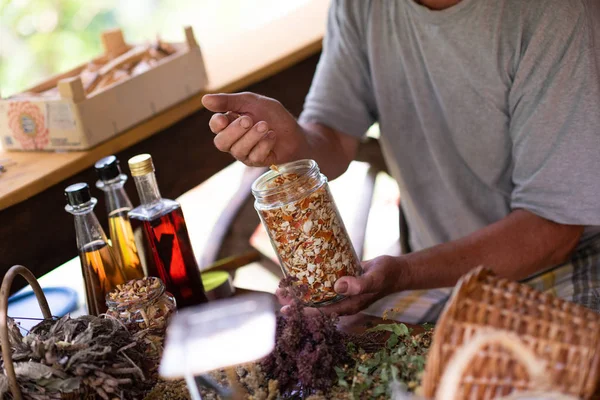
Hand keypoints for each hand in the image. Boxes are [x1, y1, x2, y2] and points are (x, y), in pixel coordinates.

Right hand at [201, 92, 307, 166]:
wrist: (295, 132)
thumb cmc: (273, 115)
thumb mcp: (252, 102)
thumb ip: (229, 101)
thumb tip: (204, 100)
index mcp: (230, 124)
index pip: (215, 126)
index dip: (217, 123)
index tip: (225, 118)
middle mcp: (233, 141)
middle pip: (221, 142)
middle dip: (235, 131)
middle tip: (249, 119)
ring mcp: (244, 153)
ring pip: (238, 150)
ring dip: (252, 136)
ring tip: (265, 125)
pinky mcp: (257, 162)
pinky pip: (254, 156)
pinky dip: (264, 144)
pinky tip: (272, 136)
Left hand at [276, 255, 405, 315]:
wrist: (393, 270)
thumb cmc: (386, 275)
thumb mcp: (375, 278)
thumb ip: (359, 284)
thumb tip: (338, 286)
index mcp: (347, 306)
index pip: (321, 312)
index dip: (302, 312)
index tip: (286, 309)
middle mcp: (341, 302)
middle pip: (314, 306)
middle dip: (295, 302)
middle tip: (278, 294)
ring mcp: (339, 294)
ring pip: (315, 297)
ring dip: (298, 293)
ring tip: (282, 287)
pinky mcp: (339, 284)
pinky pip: (321, 286)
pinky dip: (308, 282)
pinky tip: (297, 276)